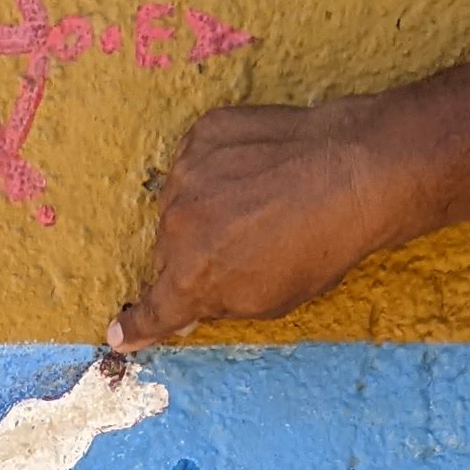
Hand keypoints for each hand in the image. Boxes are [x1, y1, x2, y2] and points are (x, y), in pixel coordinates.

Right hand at [111, 96, 407, 346]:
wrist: (351, 173)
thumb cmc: (319, 246)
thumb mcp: (271, 301)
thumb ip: (220, 304)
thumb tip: (193, 306)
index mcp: (191, 279)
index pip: (154, 311)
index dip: (136, 327)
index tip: (119, 334)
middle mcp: (177, 227)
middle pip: (168, 253)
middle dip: (192, 257)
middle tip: (238, 249)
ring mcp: (186, 175)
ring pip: (179, 205)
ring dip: (203, 211)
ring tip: (255, 205)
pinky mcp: (202, 136)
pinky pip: (196, 162)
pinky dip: (216, 171)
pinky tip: (255, 172)